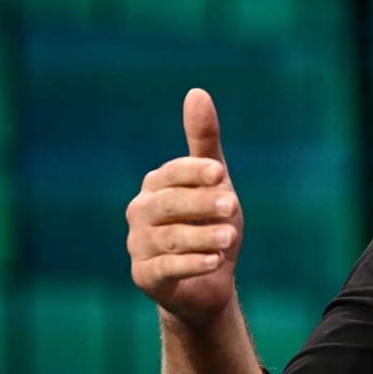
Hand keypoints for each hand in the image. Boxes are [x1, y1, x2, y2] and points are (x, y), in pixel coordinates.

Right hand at [126, 88, 242, 325]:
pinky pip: (166, 269)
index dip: (195, 172)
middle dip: (201, 204)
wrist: (209, 281)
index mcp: (156, 185)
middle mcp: (140, 213)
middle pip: (169, 205)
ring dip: (202, 236)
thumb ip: (204, 141)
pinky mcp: (145, 277)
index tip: (221, 173)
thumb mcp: (215, 181)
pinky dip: (192, 264)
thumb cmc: (211, 222)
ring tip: (231, 235)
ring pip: (170, 238)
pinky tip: (215, 261)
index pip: (172, 174)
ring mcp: (139, 246)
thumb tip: (196, 92)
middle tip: (233, 205)